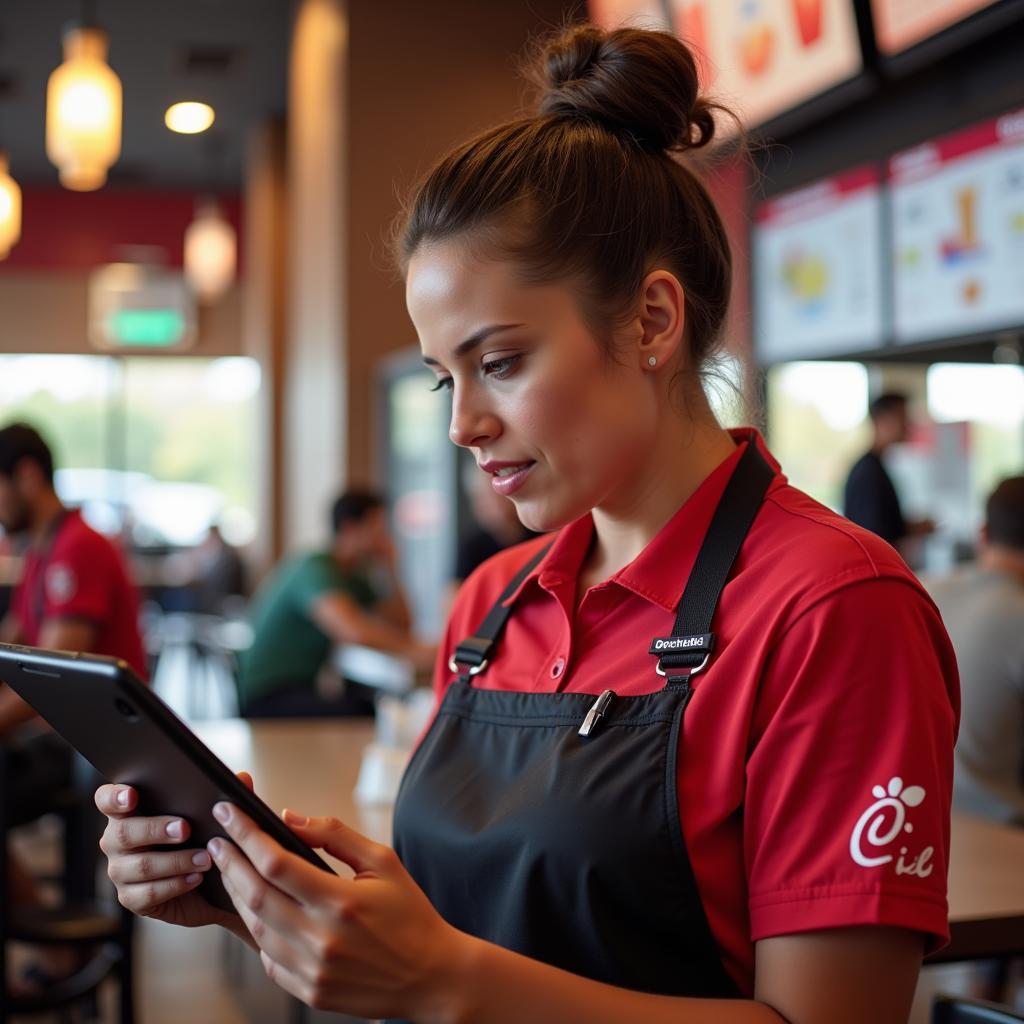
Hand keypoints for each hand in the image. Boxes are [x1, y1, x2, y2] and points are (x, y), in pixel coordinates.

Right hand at [95, 772, 254, 932]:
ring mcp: (120, 871)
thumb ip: (226, 796)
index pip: (107, 800)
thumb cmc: (204, 839)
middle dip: (155, 829)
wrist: (211, 887)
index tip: (132, 796)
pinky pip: (148, 893)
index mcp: (130, 812)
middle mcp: (117, 841)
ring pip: (140, 865)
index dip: (114, 797)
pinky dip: (175, 884)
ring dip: (175, 861)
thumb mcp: (215, 816)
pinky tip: (196, 878)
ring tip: (205, 858)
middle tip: (185, 828)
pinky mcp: (131, 899)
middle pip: (123, 833)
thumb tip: (243, 778)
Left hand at [208, 802, 467, 1019]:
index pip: (275, 861)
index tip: (228, 812)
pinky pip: (268, 958)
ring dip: (238, 895)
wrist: (432, 976)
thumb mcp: (383, 861)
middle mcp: (321, 938)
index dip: (246, 834)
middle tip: (219, 841)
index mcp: (340, 901)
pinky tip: (258, 911)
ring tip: (233, 871)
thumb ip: (334, 835)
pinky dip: (257, 931)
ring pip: (255, 928)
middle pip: (254, 894)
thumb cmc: (410, 913)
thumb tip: (289, 817)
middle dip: (230, 862)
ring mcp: (312, 970)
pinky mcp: (309, 992)